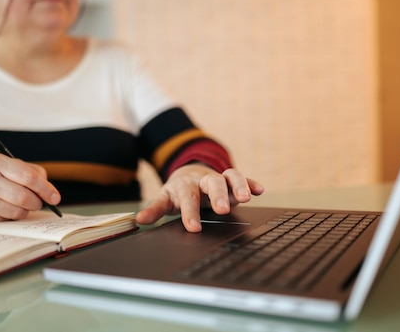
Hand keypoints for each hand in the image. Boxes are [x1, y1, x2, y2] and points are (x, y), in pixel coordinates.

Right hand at [0, 152, 60, 220]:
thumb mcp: (8, 165)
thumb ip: (31, 173)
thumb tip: (49, 191)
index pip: (28, 176)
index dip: (45, 189)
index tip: (55, 198)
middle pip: (23, 197)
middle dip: (36, 203)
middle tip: (38, 203)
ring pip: (15, 212)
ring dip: (25, 211)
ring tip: (22, 205)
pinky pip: (4, 220)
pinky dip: (11, 216)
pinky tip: (5, 208)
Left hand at [135, 163, 263, 231]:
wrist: (187, 173)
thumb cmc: (177, 191)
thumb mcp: (165, 199)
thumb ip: (155, 210)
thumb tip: (139, 220)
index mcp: (185, 186)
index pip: (187, 199)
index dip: (190, 213)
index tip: (193, 227)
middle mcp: (203, 180)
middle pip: (211, 183)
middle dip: (217, 196)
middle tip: (222, 209)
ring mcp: (218, 178)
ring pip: (229, 176)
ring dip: (238, 185)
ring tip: (245, 198)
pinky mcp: (230, 180)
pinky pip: (242, 178)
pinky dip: (251, 182)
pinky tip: (259, 190)